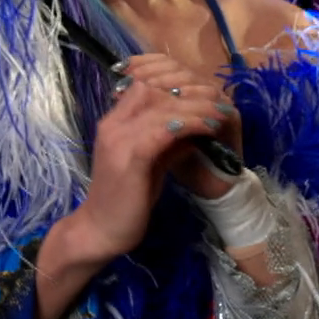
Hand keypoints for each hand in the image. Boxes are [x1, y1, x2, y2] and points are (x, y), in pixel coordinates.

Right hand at [52, 68, 233, 269]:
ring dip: (195, 107)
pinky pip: (164, 129)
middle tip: (217, 100)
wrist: (98, 232)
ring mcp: (119, 139)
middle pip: (153, 89)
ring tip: (220, 112)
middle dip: (189, 92)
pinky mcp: (130, 157)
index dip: (175, 87)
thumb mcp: (149, 164)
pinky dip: (189, 124)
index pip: (143, 87)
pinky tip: (208, 128)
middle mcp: (112, 125)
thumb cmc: (124, 201)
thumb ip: (166, 142)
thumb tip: (194, 126)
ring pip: (162, 107)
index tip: (203, 96)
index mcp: (113, 124)